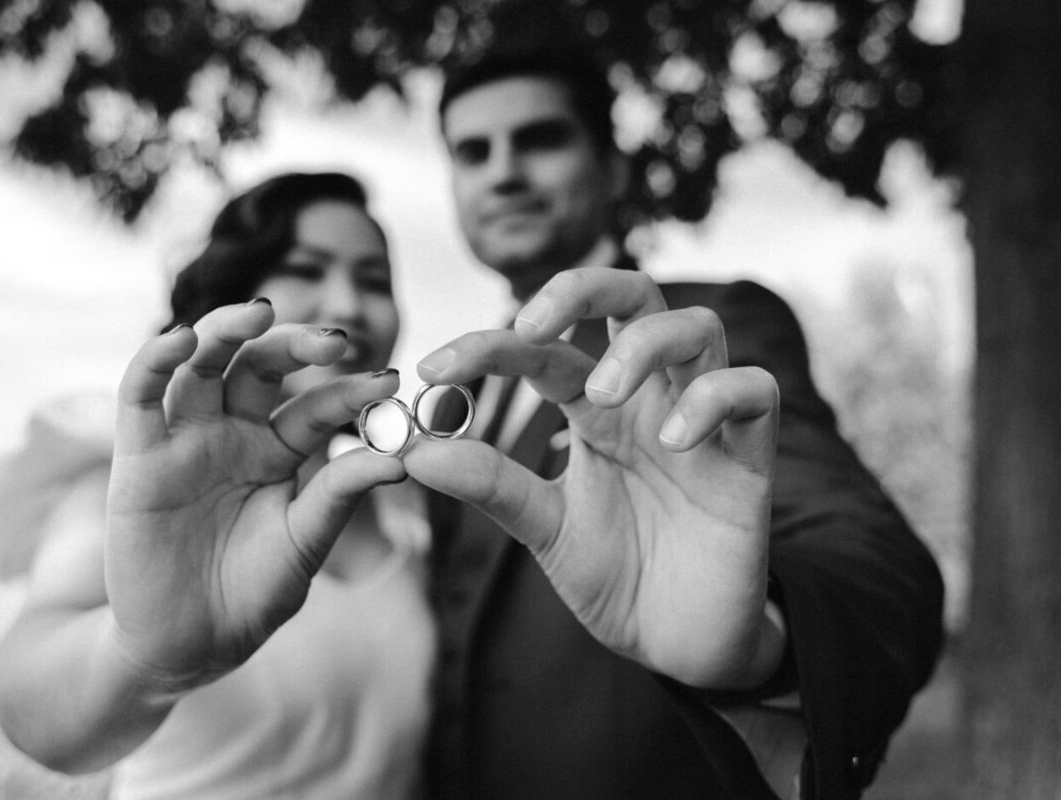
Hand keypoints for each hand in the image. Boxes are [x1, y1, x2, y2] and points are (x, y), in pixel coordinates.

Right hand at [105, 301, 404, 690]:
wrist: (190, 646)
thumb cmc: (252, 595)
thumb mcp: (304, 544)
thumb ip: (340, 497)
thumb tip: (400, 458)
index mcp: (279, 451)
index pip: (317, 406)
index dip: (351, 391)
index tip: (391, 381)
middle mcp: (233, 434)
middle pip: (260, 366)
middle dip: (294, 344)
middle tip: (335, 340)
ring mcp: (186, 440)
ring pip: (201, 364)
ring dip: (225, 329)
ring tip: (258, 313)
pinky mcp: (138, 456)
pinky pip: (140, 395)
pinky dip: (154, 360)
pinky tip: (179, 340)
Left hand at [405, 269, 782, 688]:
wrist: (680, 641)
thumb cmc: (617, 573)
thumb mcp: (544, 527)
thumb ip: (490, 484)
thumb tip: (413, 450)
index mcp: (595, 410)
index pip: (545, 349)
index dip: (488, 345)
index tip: (432, 370)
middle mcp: (650, 399)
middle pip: (634, 294)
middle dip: (582, 290)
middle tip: (532, 327)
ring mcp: (704, 423)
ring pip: (699, 327)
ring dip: (644, 343)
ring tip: (600, 396)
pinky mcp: (751, 461)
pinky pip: (756, 392)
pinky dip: (715, 398)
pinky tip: (673, 442)